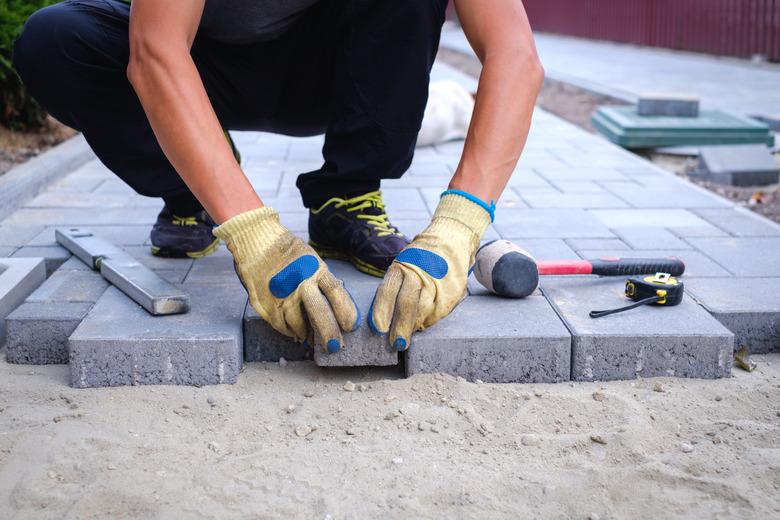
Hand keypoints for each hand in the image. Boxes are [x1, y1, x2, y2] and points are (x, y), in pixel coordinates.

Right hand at [213, 207, 358, 352]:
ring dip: (306, 333)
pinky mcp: (265, 302)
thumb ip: (321, 280)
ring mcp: (282, 293)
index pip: (336, 293)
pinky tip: (293, 331)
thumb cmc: (288, 252)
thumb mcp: (311, 259)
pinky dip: (288, 331)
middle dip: (329, 332)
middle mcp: (300, 282)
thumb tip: (335, 306)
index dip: (346, 311)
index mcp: (315, 269)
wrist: (256, 240)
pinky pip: (280, 325)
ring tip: (310, 337)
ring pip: (298, 323)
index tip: (351, 326)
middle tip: (335, 346)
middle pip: (319, 312)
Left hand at [368, 191, 492, 350]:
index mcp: (401, 266)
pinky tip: (424, 324)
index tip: (378, 329)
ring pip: (424, 309)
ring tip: (407, 339)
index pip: (388, 290)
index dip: (382, 311)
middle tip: (396, 344)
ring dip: (415, 326)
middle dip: (400, 326)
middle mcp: (418, 273)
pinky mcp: (452, 289)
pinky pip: (439, 310)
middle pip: (407, 303)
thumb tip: (386, 317)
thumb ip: (396, 287)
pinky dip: (430, 320)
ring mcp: (436, 281)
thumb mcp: (403, 264)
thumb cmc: (421, 258)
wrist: (452, 239)